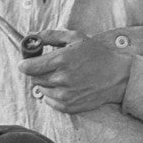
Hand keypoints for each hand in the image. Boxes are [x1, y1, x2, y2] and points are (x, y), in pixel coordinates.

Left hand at [17, 29, 133, 113]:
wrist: (117, 76)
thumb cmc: (96, 55)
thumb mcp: (76, 37)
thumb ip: (51, 35)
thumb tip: (32, 36)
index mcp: (61, 60)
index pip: (28, 67)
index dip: (25, 64)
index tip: (27, 62)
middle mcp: (61, 79)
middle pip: (33, 79)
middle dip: (37, 72)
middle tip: (49, 67)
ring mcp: (64, 95)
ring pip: (41, 90)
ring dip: (45, 83)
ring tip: (60, 76)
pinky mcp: (68, 106)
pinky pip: (49, 101)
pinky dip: (52, 95)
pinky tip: (65, 87)